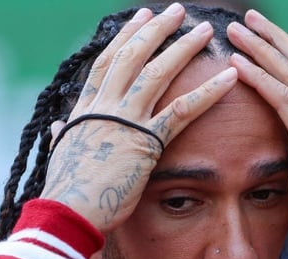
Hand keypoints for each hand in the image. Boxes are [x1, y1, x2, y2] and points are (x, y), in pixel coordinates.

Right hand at [41, 4, 237, 232]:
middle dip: (156, 30)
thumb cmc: (66, 188)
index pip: (107, 62)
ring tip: (204, 31)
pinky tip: (229, 78)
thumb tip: (58, 124)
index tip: (140, 17)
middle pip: (132, 56)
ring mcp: (126, 121)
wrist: (70, 209)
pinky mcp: (147, 142)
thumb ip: (63, 133)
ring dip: (183, 49)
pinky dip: (208, 92)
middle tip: (176, 11)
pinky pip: (182, 111)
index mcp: (85, 108)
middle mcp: (105, 106)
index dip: (125, 37)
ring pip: (157, 74)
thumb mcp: (61, 152)